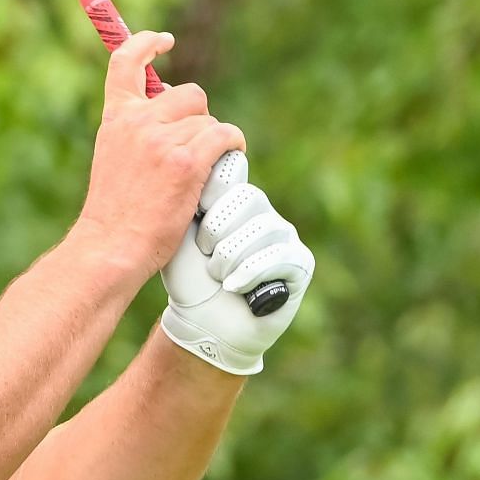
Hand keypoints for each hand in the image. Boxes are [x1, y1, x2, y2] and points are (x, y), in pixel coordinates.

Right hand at [73, 31, 247, 281]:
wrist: (111, 243)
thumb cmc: (115, 211)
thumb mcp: (114, 157)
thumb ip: (136, 131)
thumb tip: (176, 118)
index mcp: (115, 118)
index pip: (125, 62)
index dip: (147, 43)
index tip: (165, 41)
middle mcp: (138, 120)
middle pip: (189, 94)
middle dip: (198, 118)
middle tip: (191, 150)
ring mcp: (162, 139)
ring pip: (209, 121)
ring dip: (212, 143)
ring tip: (196, 173)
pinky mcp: (187, 161)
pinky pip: (225, 136)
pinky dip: (232, 147)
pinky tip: (226, 163)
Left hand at [160, 152, 314, 374]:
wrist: (202, 322)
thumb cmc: (188, 277)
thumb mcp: (179, 234)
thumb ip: (188, 198)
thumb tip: (194, 158)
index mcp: (232, 199)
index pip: (233, 171)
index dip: (213, 191)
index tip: (197, 213)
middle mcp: (263, 212)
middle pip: (248, 197)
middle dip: (217, 228)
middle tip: (205, 253)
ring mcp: (285, 235)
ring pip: (264, 227)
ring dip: (230, 256)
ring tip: (216, 275)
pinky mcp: (300, 263)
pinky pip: (280, 255)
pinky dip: (249, 273)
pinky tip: (232, 287)